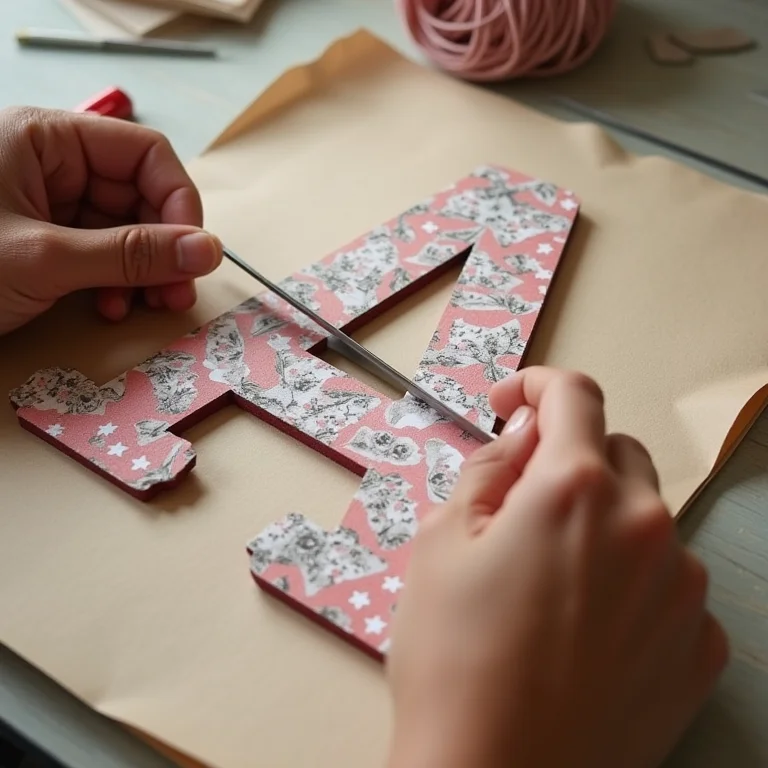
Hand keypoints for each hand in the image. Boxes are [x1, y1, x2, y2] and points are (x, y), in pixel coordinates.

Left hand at [0, 106, 221, 334]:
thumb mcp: (45, 258)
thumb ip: (132, 254)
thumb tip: (207, 251)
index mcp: (45, 139)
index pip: (145, 154)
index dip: (178, 202)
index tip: (194, 252)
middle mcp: (50, 165)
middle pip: (139, 196)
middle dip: (163, 249)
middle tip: (177, 294)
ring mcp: (46, 204)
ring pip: (124, 231)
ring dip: (144, 272)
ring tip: (147, 306)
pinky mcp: (43, 239)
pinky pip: (100, 253)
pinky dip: (116, 282)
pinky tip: (112, 307)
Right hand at [387, 367, 728, 767]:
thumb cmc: (453, 659)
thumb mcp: (440, 542)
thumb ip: (487, 467)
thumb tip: (523, 435)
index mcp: (574, 488)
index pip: (573, 395)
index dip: (536, 385)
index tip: (513, 403)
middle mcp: (644, 525)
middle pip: (616, 451)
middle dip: (569, 459)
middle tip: (522, 502)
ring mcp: (681, 588)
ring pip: (647, 515)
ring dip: (604, 519)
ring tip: (552, 574)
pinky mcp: (700, 646)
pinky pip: (671, 580)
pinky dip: (634, 578)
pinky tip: (588, 622)